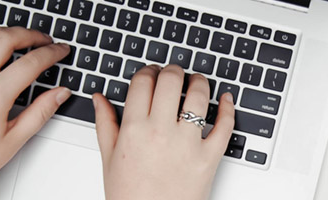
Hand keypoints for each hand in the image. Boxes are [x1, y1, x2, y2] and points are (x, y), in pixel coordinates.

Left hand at [0, 25, 71, 186]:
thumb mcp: (13, 140)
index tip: (59, 51)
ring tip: (14, 38)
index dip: (51, 53)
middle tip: (42, 40)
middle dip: (29, 34)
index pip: (31, 62)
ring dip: (1, 32)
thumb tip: (60, 94)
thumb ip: (41, 112)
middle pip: (5, 38)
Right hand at [92, 65, 235, 199]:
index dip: (148, 71)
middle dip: (173, 70)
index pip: (143, 82)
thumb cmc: (130, 196)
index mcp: (133, 130)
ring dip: (199, 82)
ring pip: (198, 96)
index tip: (152, 72)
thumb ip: (105, 124)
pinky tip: (225, 99)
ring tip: (197, 82)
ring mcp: (187, 144)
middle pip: (170, 81)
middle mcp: (160, 133)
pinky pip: (224, 125)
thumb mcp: (110, 160)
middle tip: (175, 73)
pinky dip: (228, 108)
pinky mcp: (209, 158)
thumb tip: (99, 99)